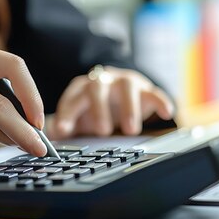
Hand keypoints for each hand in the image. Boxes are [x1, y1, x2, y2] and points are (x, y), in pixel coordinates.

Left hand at [46, 65, 173, 138]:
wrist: (117, 95)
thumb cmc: (93, 109)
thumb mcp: (77, 118)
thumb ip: (65, 127)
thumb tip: (51, 137)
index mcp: (82, 87)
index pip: (71, 97)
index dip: (67, 113)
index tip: (63, 130)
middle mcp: (103, 80)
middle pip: (98, 88)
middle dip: (99, 110)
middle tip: (101, 131)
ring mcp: (125, 83)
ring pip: (127, 87)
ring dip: (129, 108)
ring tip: (130, 130)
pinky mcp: (146, 89)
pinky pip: (155, 92)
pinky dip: (161, 100)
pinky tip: (167, 112)